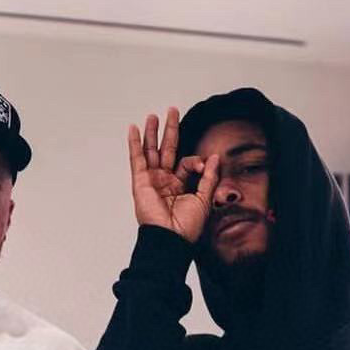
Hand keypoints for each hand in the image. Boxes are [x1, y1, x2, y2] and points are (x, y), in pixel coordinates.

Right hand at [128, 107, 218, 243]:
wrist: (171, 239)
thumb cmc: (186, 226)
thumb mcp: (204, 198)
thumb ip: (209, 177)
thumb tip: (216, 157)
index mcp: (179, 186)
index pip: (186, 163)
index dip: (196, 161)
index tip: (203, 166)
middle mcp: (164, 182)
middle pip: (166, 150)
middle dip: (169, 130)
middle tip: (172, 111)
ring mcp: (151, 181)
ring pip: (151, 151)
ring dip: (151, 133)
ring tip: (153, 116)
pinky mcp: (141, 182)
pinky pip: (136, 159)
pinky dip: (134, 144)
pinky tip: (133, 129)